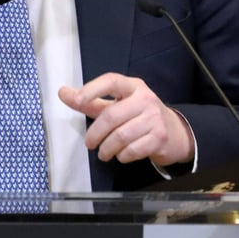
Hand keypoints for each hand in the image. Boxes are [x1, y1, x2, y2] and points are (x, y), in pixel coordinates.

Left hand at [58, 72, 194, 166]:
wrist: (175, 132)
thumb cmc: (140, 115)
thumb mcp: (117, 104)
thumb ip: (90, 101)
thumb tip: (63, 93)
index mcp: (133, 86)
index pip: (112, 81)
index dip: (93, 89)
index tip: (78, 100)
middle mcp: (145, 99)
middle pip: (112, 116)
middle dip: (95, 133)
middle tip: (89, 144)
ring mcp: (154, 118)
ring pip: (121, 136)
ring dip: (107, 148)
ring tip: (103, 152)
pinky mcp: (159, 137)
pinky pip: (132, 150)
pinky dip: (122, 155)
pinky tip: (121, 154)